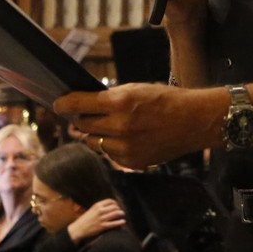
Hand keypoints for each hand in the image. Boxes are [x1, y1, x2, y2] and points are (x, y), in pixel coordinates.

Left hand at [55, 83, 221, 168]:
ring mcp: (126, 148)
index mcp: (120, 102)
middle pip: (83, 125)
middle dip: (80, 119)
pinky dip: (112, 146)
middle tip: (81, 114)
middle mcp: (120, 126)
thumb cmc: (166, 100)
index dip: (64, 104)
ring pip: (94, 142)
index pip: (79, 105)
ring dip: (95, 133)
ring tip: (109, 125)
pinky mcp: (132, 163)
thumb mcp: (136, 89)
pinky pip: (110, 154)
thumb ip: (110, 98)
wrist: (195, 122)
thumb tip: (84, 104)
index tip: (57, 104)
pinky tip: (126, 138)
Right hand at [68, 198, 126, 242]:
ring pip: (116, 213)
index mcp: (97, 205)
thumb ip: (99, 207)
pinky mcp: (103, 226)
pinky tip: (123, 221)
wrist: (78, 229)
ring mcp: (102, 218)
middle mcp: (100, 210)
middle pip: (114, 207)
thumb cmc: (85, 220)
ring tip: (122, 214)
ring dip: (121, 214)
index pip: (110, 201)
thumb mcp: (91, 210)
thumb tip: (109, 206)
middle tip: (120, 211)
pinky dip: (120, 222)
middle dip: (119, 209)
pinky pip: (114, 223)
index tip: (117, 206)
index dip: (115, 203)